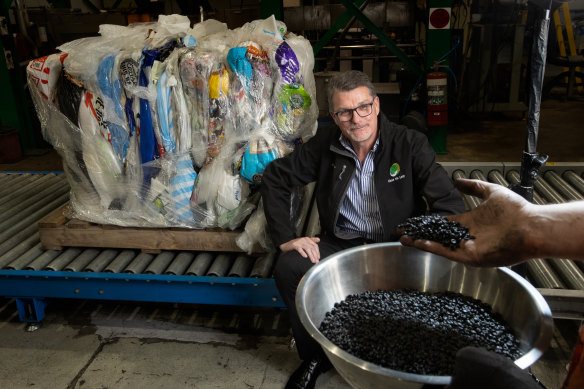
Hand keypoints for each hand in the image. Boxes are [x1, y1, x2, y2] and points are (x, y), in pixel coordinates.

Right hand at [280, 237, 320, 263]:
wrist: (286, 244)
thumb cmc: (296, 243)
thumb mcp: (304, 240)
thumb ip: (312, 240)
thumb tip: (319, 239)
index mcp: (307, 239)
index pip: (315, 245)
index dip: (317, 252)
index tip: (318, 258)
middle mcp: (304, 240)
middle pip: (312, 247)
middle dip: (315, 255)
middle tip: (316, 261)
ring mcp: (299, 242)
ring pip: (307, 249)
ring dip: (311, 255)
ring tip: (313, 261)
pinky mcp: (294, 245)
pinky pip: (300, 249)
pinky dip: (303, 253)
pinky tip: (305, 257)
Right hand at [400, 178, 534, 266]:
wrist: (532, 227)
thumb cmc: (517, 210)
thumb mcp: (492, 192)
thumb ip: (474, 186)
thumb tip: (458, 180)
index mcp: (470, 222)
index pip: (444, 223)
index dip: (428, 221)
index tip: (414, 219)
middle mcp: (466, 236)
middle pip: (437, 235)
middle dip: (419, 233)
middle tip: (402, 231)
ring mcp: (467, 247)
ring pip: (439, 245)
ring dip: (420, 242)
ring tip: (403, 239)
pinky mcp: (470, 257)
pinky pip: (447, 252)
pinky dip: (432, 248)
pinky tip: (418, 242)